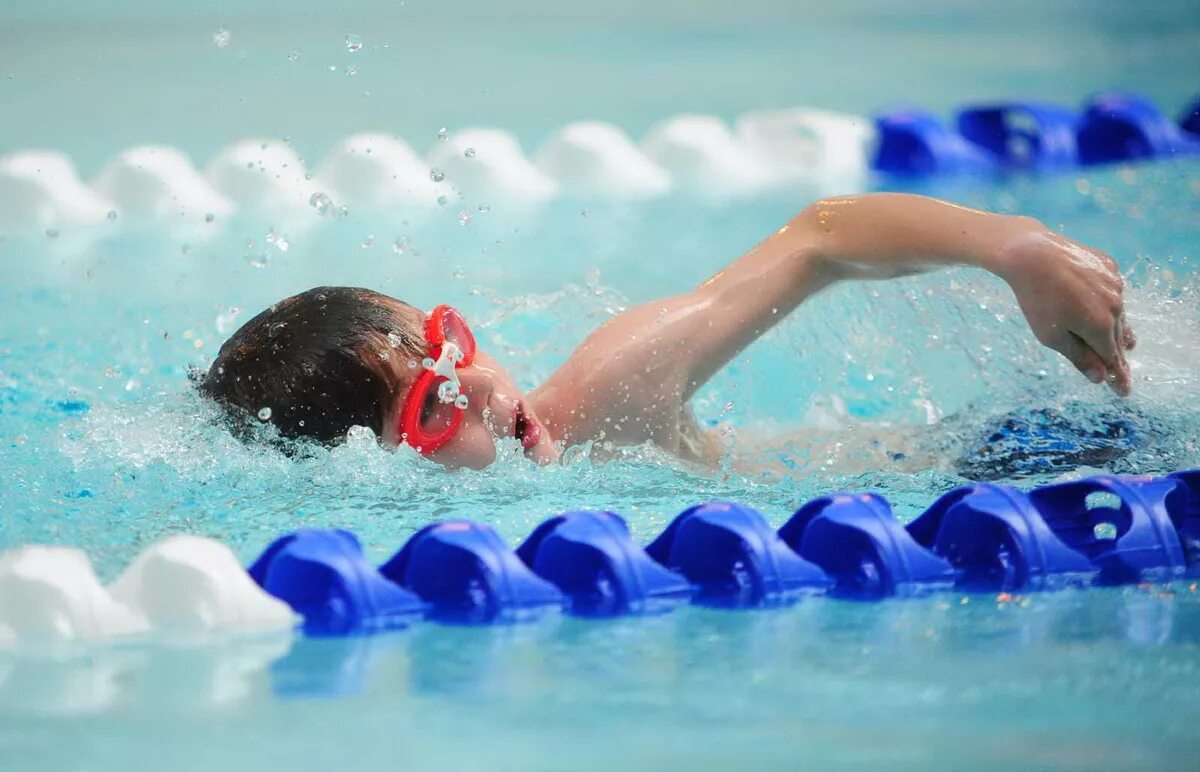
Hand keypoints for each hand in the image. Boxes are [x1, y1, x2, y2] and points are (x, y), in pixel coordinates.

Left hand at [992, 218, 1134, 394]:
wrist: (1032, 254)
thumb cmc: (1037, 299)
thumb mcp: (1052, 336)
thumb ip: (1079, 357)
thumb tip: (1100, 378)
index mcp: (1101, 326)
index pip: (1113, 359)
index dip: (1118, 377)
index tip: (1123, 392)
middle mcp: (1115, 305)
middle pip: (1117, 337)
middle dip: (1118, 356)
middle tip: (1121, 373)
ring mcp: (1114, 284)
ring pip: (1118, 313)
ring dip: (1117, 328)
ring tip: (1126, 344)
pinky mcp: (1109, 266)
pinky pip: (1112, 290)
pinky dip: (1108, 301)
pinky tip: (1105, 307)